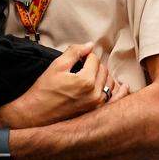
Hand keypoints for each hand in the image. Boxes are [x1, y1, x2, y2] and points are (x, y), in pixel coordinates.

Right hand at [1, 44, 115, 127]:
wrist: (35, 114)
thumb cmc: (44, 90)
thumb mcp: (57, 66)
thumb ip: (75, 52)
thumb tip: (90, 45)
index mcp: (86, 81)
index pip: (94, 59)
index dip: (85, 56)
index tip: (77, 59)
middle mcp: (95, 94)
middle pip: (103, 70)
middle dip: (93, 65)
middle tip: (81, 67)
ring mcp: (98, 105)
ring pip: (109, 82)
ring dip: (103, 75)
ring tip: (92, 75)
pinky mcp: (97, 113)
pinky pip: (114, 99)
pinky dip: (119, 91)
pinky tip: (123, 86)